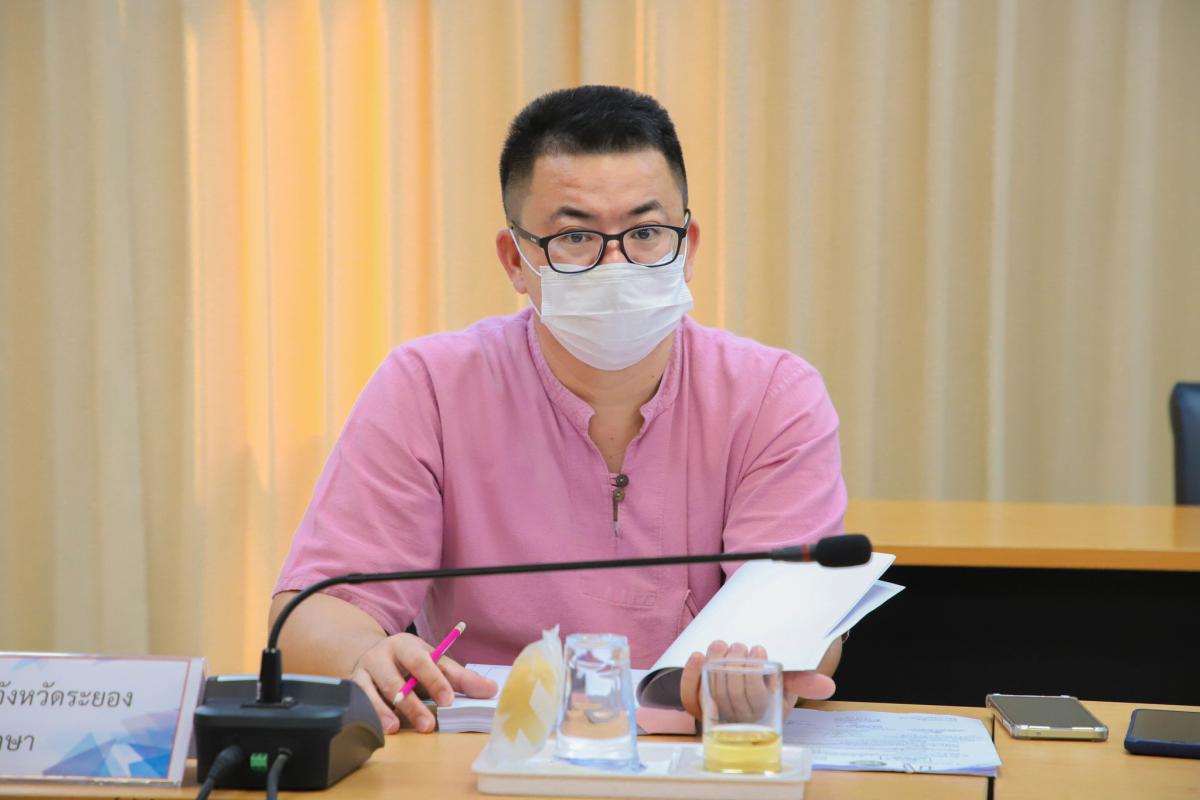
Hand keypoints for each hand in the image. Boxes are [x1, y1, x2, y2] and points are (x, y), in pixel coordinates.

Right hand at [350, 632, 498, 733]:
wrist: (372, 656)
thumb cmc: (410, 662)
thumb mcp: (434, 662)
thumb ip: (461, 678)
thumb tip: (491, 690)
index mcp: (406, 644)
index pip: (421, 660)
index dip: (434, 679)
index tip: (448, 699)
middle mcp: (381, 655)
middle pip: (394, 678)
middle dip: (410, 703)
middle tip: (428, 724)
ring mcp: (363, 671)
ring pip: (370, 691)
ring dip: (383, 711)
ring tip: (395, 728)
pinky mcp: (351, 687)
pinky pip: (357, 702)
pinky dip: (368, 715)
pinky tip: (379, 728)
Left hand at [678, 640, 836, 719]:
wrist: (742, 691)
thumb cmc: (766, 688)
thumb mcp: (787, 686)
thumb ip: (803, 682)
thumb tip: (828, 685)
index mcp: (761, 714)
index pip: (755, 698)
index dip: (755, 673)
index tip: (760, 649)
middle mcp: (736, 716)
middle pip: (731, 693)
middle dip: (735, 664)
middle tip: (741, 645)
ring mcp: (714, 710)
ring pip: (711, 690)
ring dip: (715, 663)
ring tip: (722, 644)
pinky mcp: (695, 702)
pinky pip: (689, 694)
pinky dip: (690, 674)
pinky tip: (697, 656)